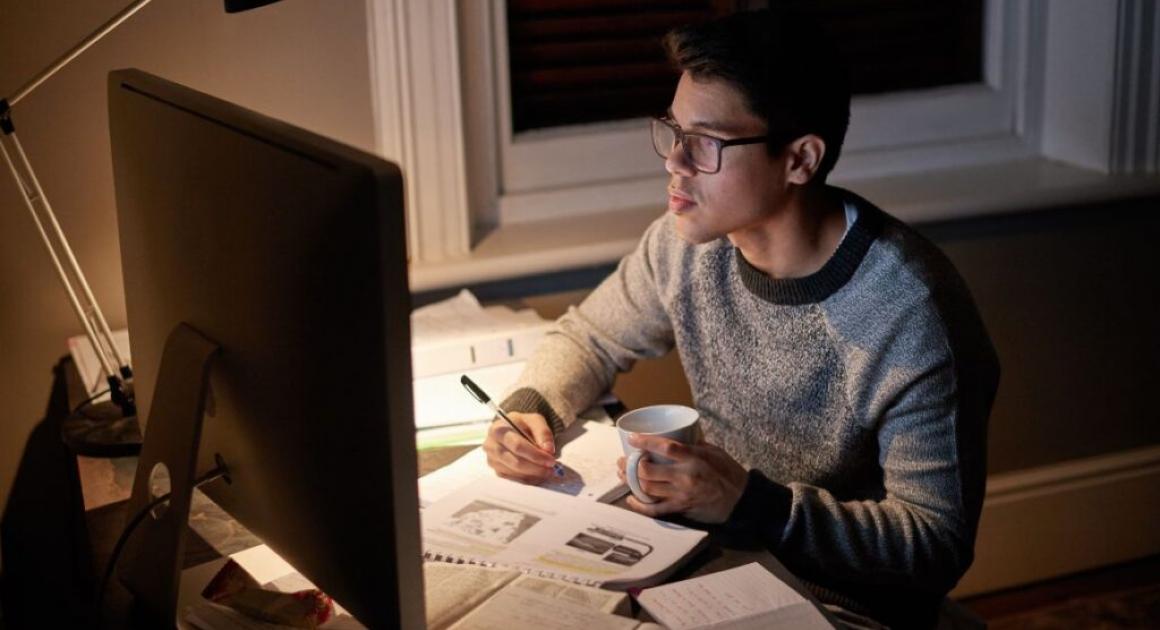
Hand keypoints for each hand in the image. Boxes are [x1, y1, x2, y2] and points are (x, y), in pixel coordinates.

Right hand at [482, 411, 556, 483]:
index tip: (550, 460)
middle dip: (536, 468)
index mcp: (498, 429)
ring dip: (534, 475)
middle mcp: (491, 446)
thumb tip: (548, 450)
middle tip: (552, 469)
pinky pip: (514, 479)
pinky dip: (528, 479)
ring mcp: (492, 460)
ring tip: (548, 471)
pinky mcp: (497, 471)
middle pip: (516, 462)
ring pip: (515, 473)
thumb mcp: (535, 420)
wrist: (512, 429)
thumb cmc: (523, 424)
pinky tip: (539, 475)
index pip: (517, 446)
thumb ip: (543, 432)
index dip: (535, 455)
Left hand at [617, 434, 747, 523]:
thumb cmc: (729, 473)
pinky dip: (640, 505)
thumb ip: (694, 444)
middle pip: (649, 470)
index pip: (665, 447)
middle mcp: (685, 476)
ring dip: (632, 482)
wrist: (741, 499)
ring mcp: (681, 494)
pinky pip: (655, 510)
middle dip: (631, 465)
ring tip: (624, 475)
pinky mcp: (681, 508)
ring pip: (648, 488)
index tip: (632, 438)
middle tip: (624, 460)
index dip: (645, 441)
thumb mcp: (714, 451)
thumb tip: (677, 435)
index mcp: (694, 458)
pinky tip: (630, 499)